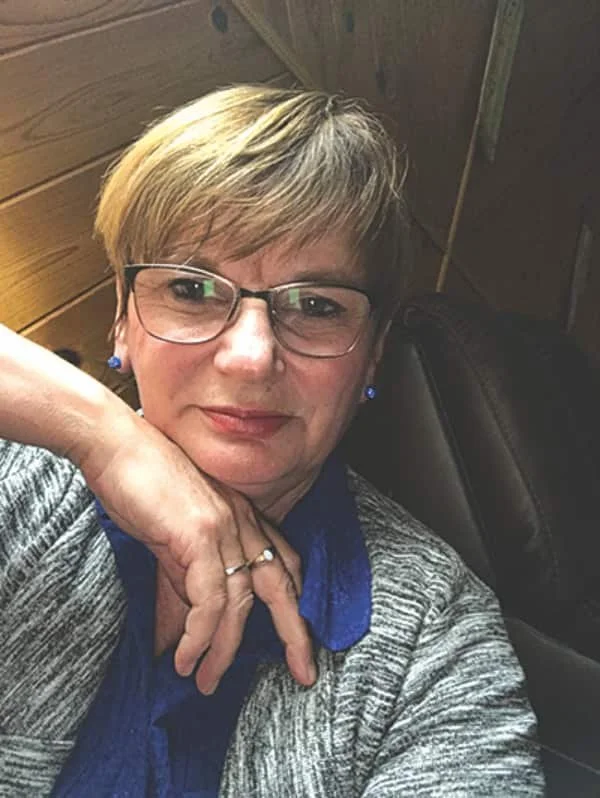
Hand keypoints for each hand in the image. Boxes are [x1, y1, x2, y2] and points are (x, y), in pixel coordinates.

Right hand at [77, 411, 315, 693]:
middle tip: (304, 673)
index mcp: (242, 516)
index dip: (294, 600)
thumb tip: (188, 626)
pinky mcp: (199, 535)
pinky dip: (200, 635)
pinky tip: (186, 657)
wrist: (114, 444)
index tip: (297, 636)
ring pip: (240, 603)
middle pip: (282, 585)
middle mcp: (242, 521)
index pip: (283, 562)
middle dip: (296, 632)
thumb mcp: (173, 536)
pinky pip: (209, 599)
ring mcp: (224, 526)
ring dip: (223, 650)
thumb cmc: (139, 486)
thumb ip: (186, 578)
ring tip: (205, 681)